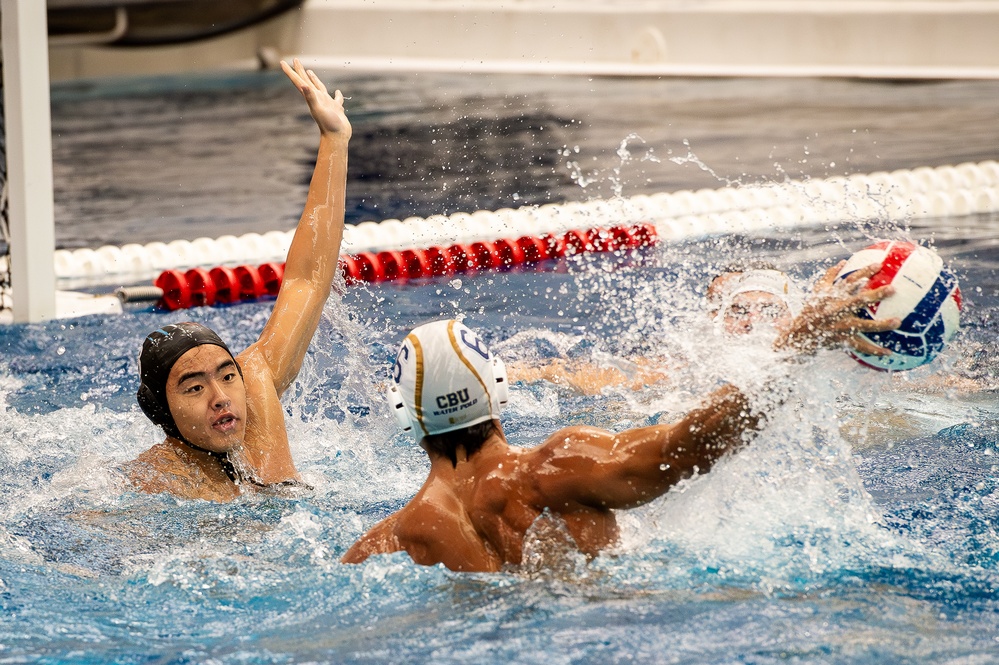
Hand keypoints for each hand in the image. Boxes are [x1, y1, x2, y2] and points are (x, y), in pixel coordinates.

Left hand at [281, 58, 350, 140]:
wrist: (337, 137)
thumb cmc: (328, 125)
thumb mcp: (318, 109)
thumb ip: (311, 97)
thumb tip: (304, 86)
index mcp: (311, 97)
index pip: (298, 81)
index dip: (290, 72)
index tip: (282, 62)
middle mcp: (317, 98)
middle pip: (306, 81)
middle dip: (300, 70)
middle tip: (295, 60)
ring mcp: (326, 103)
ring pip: (318, 88)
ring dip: (314, 79)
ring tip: (310, 71)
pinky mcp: (336, 108)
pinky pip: (336, 99)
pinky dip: (337, 95)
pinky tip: (337, 92)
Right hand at [774, 261, 899, 353]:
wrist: (800, 335)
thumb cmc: (811, 309)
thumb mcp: (817, 292)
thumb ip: (829, 276)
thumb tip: (843, 262)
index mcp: (833, 297)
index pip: (850, 281)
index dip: (864, 272)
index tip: (879, 265)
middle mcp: (838, 311)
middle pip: (859, 301)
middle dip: (875, 295)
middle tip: (893, 289)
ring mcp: (841, 326)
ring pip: (864, 326)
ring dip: (881, 324)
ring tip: (898, 321)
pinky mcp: (843, 340)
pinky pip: (861, 346)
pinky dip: (874, 350)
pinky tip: (889, 352)